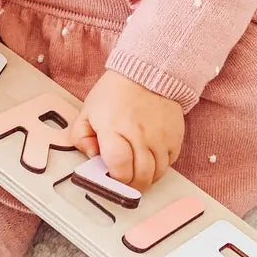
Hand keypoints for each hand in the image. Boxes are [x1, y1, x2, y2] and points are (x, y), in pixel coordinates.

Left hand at [70, 70, 184, 191]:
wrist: (147, 72)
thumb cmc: (115, 92)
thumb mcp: (88, 110)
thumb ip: (81, 135)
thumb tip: (91, 155)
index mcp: (114, 128)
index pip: (119, 167)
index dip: (116, 178)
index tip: (112, 176)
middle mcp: (139, 136)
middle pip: (140, 176)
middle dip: (130, 184)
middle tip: (124, 179)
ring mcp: (160, 138)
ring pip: (157, 173)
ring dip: (146, 178)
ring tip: (137, 171)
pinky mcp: (175, 137)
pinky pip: (170, 162)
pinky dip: (161, 166)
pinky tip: (150, 158)